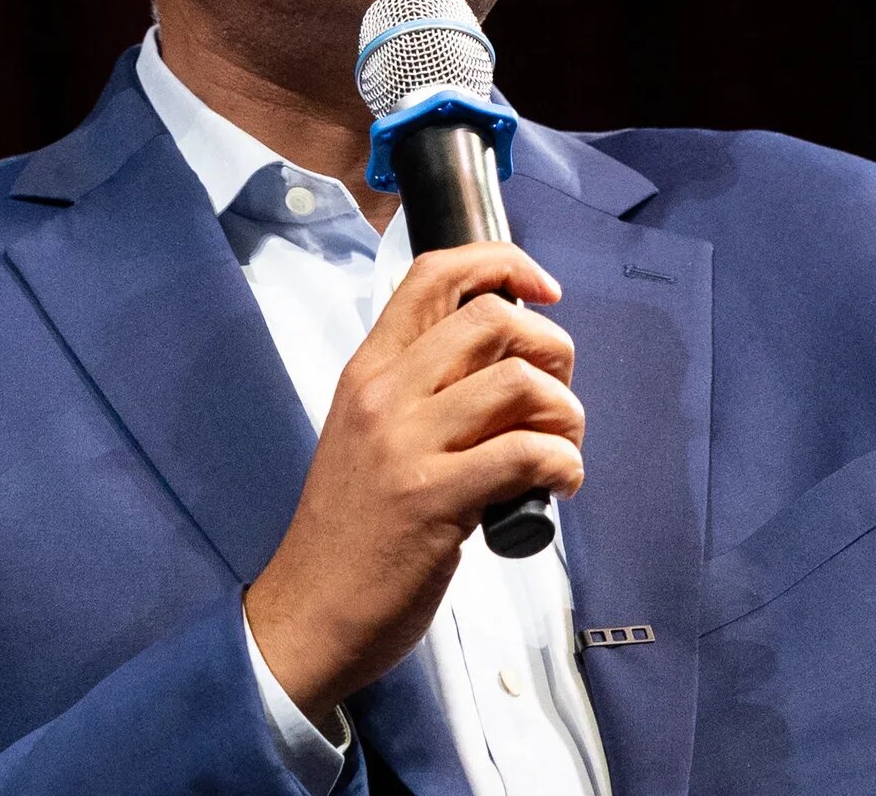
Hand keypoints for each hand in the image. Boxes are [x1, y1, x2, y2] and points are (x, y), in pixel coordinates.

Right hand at [244, 242, 582, 728]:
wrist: (310, 613)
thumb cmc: (352, 530)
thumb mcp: (371, 436)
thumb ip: (425, 392)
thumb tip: (514, 366)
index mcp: (368, 371)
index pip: (434, 275)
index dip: (503, 263)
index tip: (544, 288)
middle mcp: (384, 395)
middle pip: (494, 319)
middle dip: (553, 348)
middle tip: (556, 397)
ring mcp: (406, 446)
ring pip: (520, 382)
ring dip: (566, 413)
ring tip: (560, 448)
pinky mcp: (434, 500)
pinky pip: (527, 452)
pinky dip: (565, 465)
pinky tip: (558, 485)